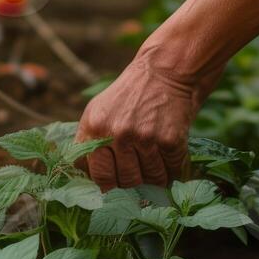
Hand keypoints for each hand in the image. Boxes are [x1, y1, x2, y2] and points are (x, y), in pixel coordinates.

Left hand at [76, 45, 201, 189]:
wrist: (164, 71)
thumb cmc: (129, 95)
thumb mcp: (99, 111)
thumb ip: (88, 144)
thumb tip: (85, 181)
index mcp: (94, 127)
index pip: (96, 176)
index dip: (107, 185)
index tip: (115, 186)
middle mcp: (116, 133)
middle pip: (124, 181)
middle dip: (133, 184)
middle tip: (139, 177)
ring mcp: (144, 137)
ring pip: (149, 180)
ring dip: (155, 179)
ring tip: (157, 167)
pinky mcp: (168, 140)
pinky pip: (171, 172)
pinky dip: (173, 172)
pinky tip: (170, 161)